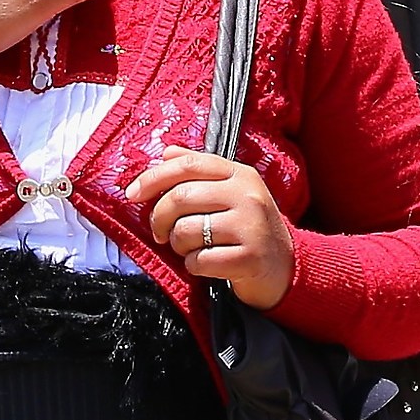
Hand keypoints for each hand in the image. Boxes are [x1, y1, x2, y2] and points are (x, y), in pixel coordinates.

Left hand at [128, 146, 294, 309]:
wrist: (286, 268)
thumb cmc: (249, 228)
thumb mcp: (231, 193)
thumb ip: (200, 172)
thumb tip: (165, 152)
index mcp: (240, 174)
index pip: (187, 164)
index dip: (153, 177)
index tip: (132, 194)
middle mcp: (247, 195)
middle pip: (181, 196)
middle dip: (159, 217)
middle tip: (160, 232)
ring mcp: (250, 226)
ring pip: (186, 230)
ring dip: (178, 244)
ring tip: (190, 248)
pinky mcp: (249, 258)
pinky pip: (199, 260)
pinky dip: (193, 265)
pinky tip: (205, 264)